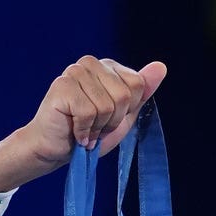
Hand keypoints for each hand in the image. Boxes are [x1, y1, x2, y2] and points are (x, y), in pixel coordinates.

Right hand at [25, 56, 166, 165]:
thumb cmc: (86, 135)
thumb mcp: (122, 117)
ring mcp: (75, 72)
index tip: (108, 121)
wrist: (54, 152)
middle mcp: (91, 64)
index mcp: (108, 67)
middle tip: (94, 128)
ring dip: (96, 129)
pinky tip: (75, 133)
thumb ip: (141, 93)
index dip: (125, 112)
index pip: (138, 85)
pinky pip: (88, 113)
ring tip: (84, 131)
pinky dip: (84, 131)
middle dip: (111, 122)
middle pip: (124, 96)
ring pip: (106, 106)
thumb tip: (161, 66)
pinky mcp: (62, 86)